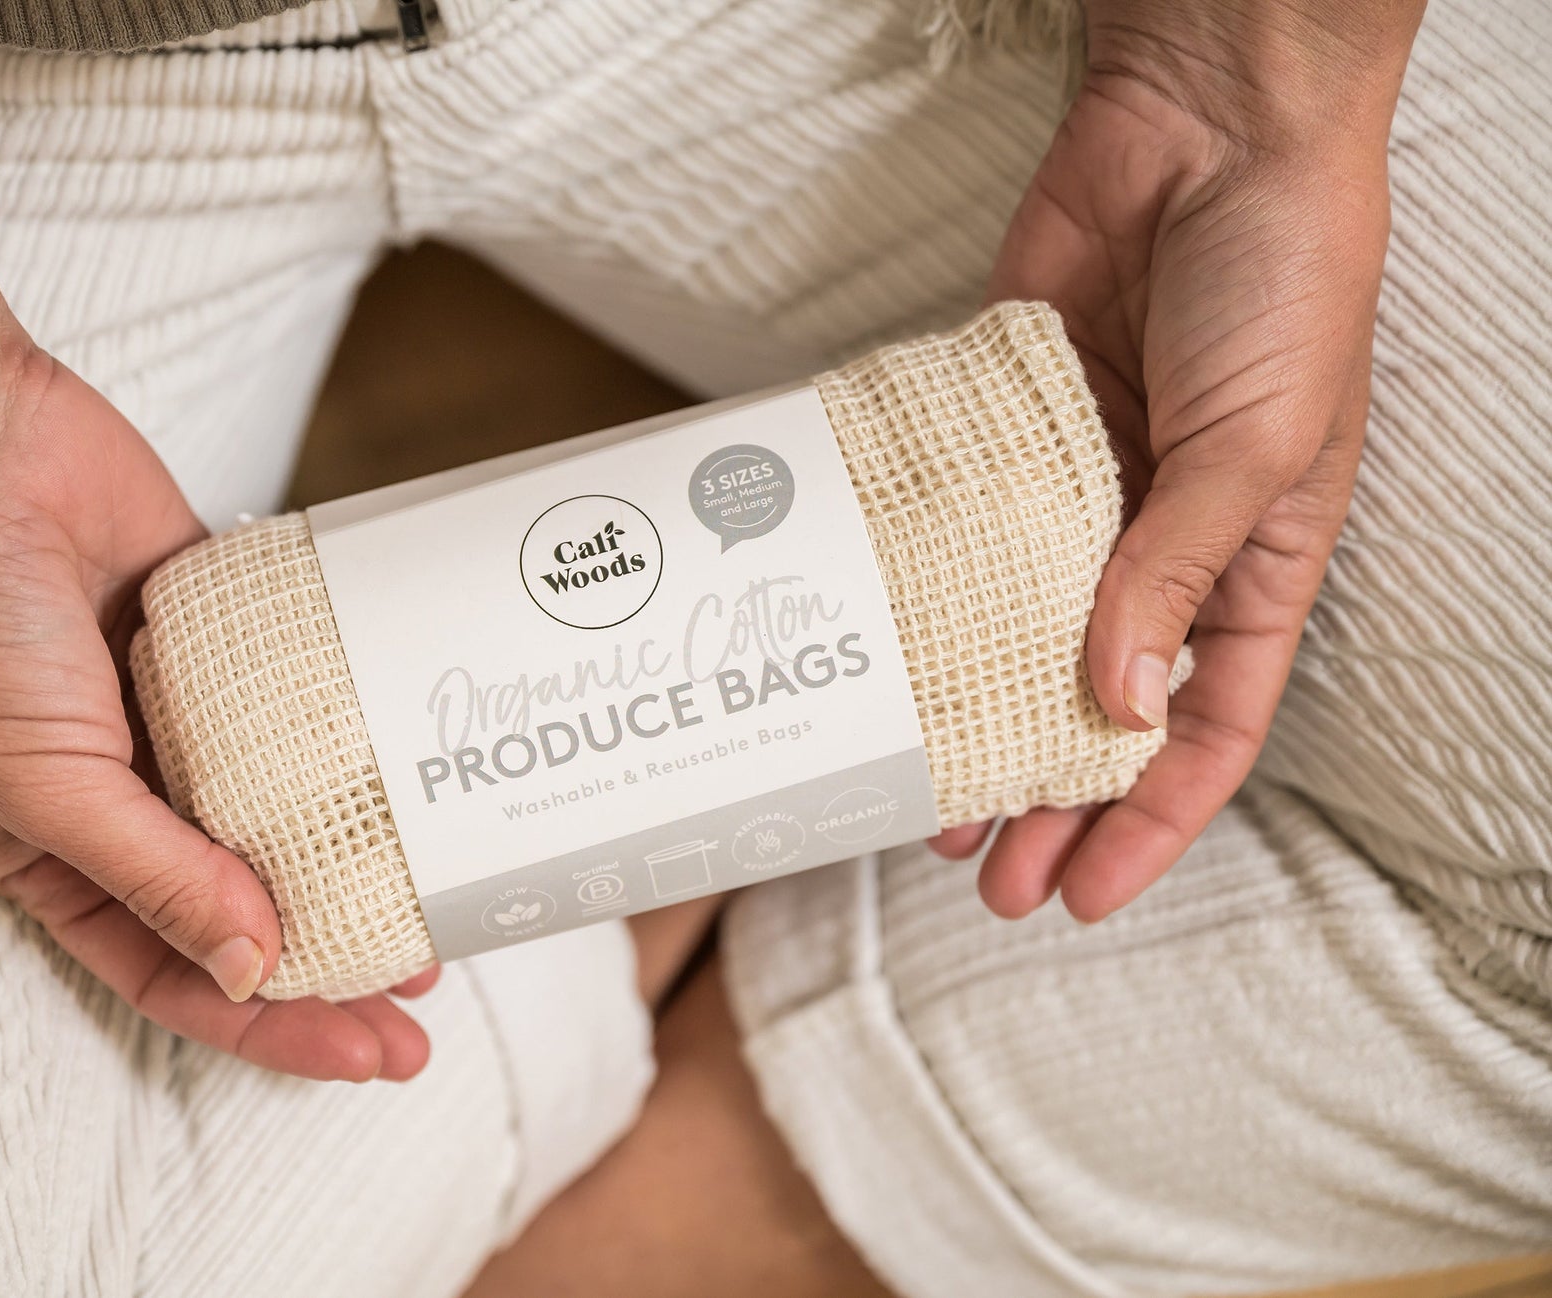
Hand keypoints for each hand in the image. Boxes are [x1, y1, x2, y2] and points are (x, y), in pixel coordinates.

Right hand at [0, 0, 435, 1081]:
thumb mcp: (46, 787)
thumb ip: (156, 877)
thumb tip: (259, 968)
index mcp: (65, 859)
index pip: (182, 974)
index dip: (277, 1025)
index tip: (374, 1051)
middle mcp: (130, 802)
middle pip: (249, 908)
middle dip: (336, 961)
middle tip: (428, 995)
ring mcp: (182, 721)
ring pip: (286, 815)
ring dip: (358, 860)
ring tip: (442, 893)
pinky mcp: (224, 645)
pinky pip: (300, 710)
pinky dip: (351, 744)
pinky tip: (414, 772)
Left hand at [929, 3, 1422, 917]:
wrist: (1202, 128)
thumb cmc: (1278, 278)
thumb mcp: (1257, 444)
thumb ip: (1175, 572)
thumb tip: (1115, 704)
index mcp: (1253, 561)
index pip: (1205, 728)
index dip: (1151, 820)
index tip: (1085, 893)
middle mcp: (1160, 543)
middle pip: (1099, 708)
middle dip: (1048, 798)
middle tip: (986, 875)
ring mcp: (1078, 492)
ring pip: (1016, 642)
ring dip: (975, 722)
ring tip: (924, 800)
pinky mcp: (1005, 436)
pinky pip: (962, 540)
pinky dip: (930, 606)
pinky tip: (889, 662)